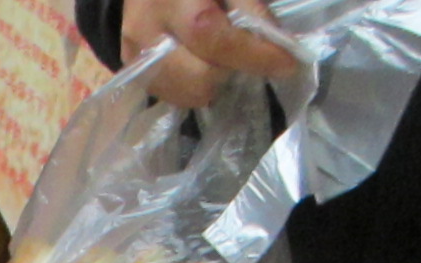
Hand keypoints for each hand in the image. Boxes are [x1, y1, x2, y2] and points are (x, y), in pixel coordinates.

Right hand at [120, 0, 298, 107]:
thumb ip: (248, 6)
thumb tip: (278, 44)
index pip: (210, 34)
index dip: (252, 52)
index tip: (287, 62)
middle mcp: (144, 29)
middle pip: (198, 77)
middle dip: (231, 70)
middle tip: (243, 54)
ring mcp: (133, 56)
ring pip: (188, 93)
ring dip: (214, 80)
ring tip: (218, 55)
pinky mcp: (132, 72)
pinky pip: (175, 95)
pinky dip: (196, 84)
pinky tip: (199, 61)